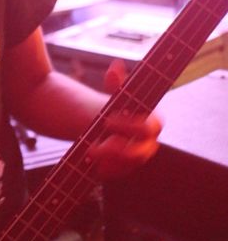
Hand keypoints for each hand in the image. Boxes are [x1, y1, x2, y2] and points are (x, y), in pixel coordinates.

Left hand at [88, 60, 161, 179]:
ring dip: (109, 162)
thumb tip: (116, 66)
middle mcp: (149, 142)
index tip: (107, 120)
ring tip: (89, 153)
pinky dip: (106, 170)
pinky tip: (92, 164)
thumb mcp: (114, 94)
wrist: (103, 123)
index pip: (150, 128)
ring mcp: (138, 157)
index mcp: (152, 122)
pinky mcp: (126, 168)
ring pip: (129, 166)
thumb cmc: (113, 107)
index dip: (130, 126)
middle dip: (117, 150)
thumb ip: (117, 83)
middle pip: (140, 153)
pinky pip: (119, 174)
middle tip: (95, 144)